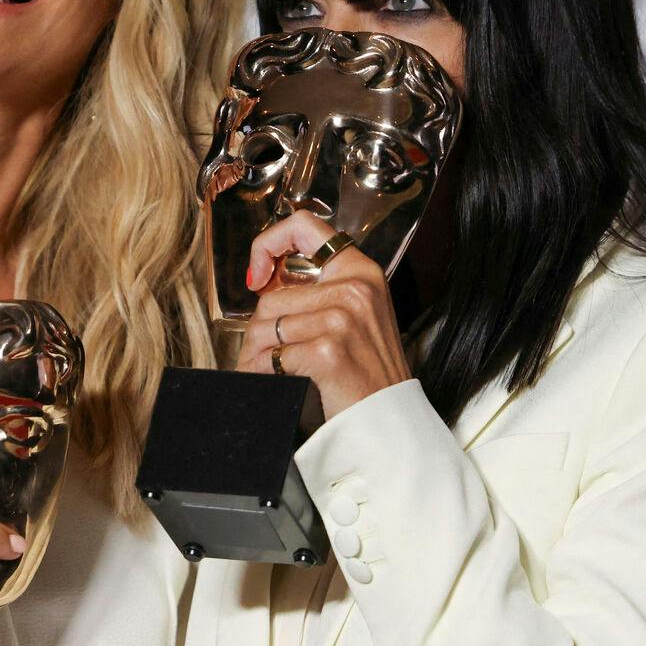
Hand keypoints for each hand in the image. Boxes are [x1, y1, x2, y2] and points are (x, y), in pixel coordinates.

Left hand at [236, 214, 411, 418]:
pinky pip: (274, 355)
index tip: (257, 276)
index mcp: (361, 270)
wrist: (388, 420)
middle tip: (260, 354)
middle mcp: (356, 287)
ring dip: (257, 355)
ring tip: (266, 370)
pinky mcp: (329, 349)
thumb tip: (265, 282)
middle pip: (272, 297)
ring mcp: (343, 317)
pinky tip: (275, 381)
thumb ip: (321, 290)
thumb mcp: (355, 315)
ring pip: (266, 327)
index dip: (269, 243)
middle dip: (257, 332)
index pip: (303, 225)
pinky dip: (265, 372)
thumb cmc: (366, 372)